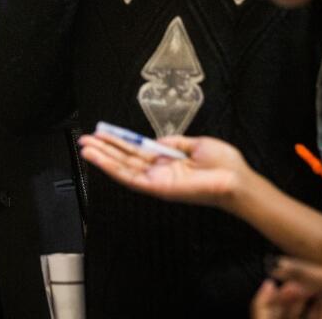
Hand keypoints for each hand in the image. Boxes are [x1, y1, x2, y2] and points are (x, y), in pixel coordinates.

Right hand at [78, 132, 250, 208]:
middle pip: (125, 159)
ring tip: (85, 147)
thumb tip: (157, 140)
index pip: (136, 151)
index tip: (102, 132)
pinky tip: (99, 160)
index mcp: (167, 161)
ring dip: (102, 158)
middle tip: (85, 139)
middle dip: (104, 149)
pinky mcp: (157, 188)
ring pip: (122, 168)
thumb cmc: (224, 165)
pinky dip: (112, 168)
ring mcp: (156, 181)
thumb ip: (174, 142)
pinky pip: (130, 178)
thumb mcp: (196, 144)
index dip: (118, 141)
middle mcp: (159, 172)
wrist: (236, 180)